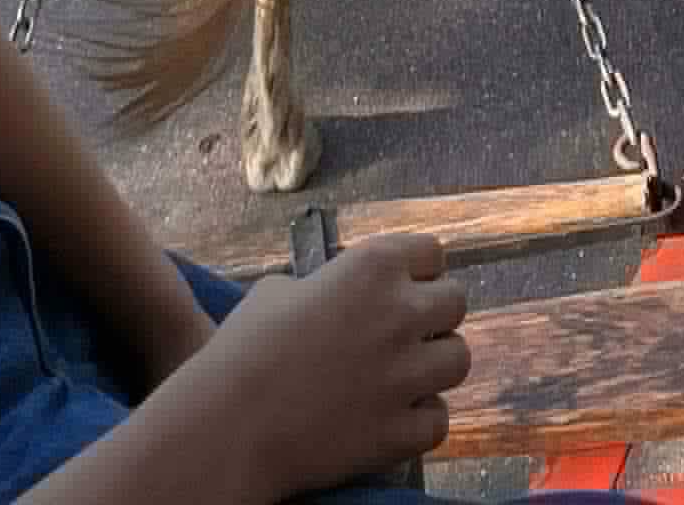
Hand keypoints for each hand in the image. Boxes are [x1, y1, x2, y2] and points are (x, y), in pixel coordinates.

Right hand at [166, 233, 468, 501]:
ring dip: (435, 366)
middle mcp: (400, 312)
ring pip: (459, 360)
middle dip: (434, 316)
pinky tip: (394, 418)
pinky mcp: (399, 431)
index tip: (404, 287)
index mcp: (373, 266)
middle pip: (456, 302)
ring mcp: (405, 374)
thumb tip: (339, 294)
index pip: (433, 252)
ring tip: (404, 376)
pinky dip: (422, 421)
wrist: (225, 427)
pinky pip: (439, 420)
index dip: (418, 271)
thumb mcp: (281, 290)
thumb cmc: (242, 350)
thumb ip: (328, 284)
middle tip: (404, 334)